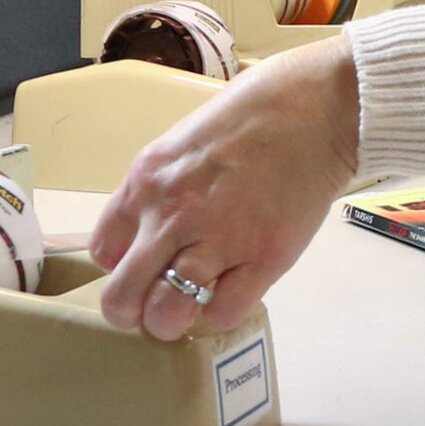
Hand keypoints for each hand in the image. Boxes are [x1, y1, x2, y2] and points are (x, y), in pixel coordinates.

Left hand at [88, 34, 360, 340]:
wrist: (319, 105)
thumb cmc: (257, 111)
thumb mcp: (184, 141)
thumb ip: (162, 187)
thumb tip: (155, 229)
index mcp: (148, 181)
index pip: (105, 252)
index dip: (122, 266)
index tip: (143, 265)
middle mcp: (172, 215)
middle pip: (123, 296)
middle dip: (134, 311)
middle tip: (154, 306)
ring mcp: (219, 239)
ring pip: (167, 314)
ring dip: (173, 320)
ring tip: (188, 310)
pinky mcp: (265, 256)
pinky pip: (225, 312)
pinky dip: (224, 311)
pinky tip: (234, 289)